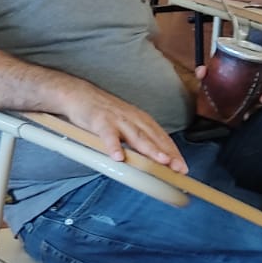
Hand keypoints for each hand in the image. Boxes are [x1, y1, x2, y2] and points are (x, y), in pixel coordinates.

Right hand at [70, 91, 186, 173]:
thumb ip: (136, 141)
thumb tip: (149, 162)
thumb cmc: (103, 113)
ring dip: (150, 149)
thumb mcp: (124, 124)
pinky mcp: (100, 121)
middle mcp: (133, 118)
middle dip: (168, 153)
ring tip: (161, 161)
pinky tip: (118, 157)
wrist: (79, 94)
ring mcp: (117, 119)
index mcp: (140, 120)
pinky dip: (113, 146)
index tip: (183, 168)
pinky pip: (108, 135)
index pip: (161, 138)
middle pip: (154, 138)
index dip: (173, 153)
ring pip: (136, 136)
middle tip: (178, 168)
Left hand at [193, 63, 261, 116]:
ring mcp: (252, 95)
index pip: (261, 63)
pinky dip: (256, 109)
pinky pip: (257, 107)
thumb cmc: (212, 89)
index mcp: (243, 70)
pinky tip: (251, 110)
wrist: (210, 111)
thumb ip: (203, 73)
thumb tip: (201, 70)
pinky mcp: (250, 107)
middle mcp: (250, 82)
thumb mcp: (207, 79)